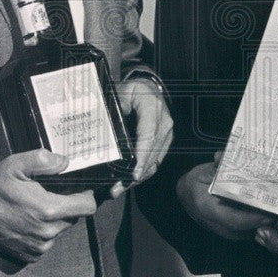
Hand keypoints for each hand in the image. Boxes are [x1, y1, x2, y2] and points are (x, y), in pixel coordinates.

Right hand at [0, 149, 96, 263]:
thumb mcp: (16, 165)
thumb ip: (44, 160)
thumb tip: (66, 162)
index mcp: (49, 209)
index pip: (88, 206)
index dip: (86, 195)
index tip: (78, 188)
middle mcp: (48, 232)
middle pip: (74, 217)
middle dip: (67, 205)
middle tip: (48, 194)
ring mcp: (39, 246)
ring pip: (61, 230)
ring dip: (54, 219)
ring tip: (33, 207)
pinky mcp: (30, 256)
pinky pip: (47, 242)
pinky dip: (42, 232)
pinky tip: (26, 221)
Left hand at [110, 75, 173, 194]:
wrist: (149, 88)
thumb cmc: (133, 91)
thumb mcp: (122, 91)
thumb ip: (117, 105)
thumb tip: (110, 123)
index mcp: (153, 109)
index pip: (148, 136)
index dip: (141, 156)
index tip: (134, 173)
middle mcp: (164, 123)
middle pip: (152, 154)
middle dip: (136, 173)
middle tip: (118, 187)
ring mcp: (166, 134)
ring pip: (155, 161)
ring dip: (139, 177)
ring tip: (119, 188)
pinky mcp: (164, 142)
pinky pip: (155, 160)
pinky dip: (142, 172)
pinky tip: (129, 182)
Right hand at [177, 161, 265, 240]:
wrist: (187, 196)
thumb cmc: (195, 183)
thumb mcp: (203, 171)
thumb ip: (217, 166)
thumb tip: (222, 157)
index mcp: (208, 210)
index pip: (234, 220)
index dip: (253, 218)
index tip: (269, 212)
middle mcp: (218, 225)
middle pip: (247, 228)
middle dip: (266, 219)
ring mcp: (225, 231)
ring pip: (251, 231)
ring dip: (265, 221)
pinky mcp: (232, 232)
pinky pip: (250, 229)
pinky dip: (261, 221)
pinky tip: (272, 210)